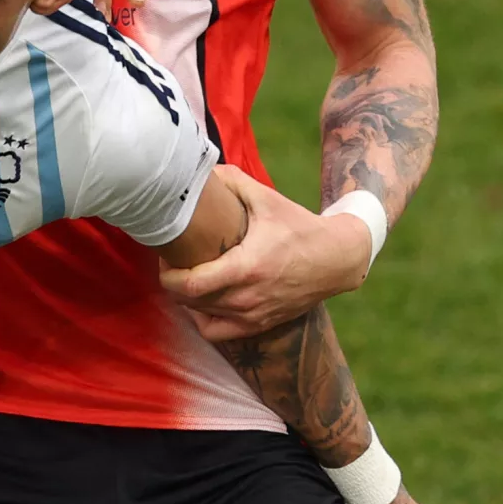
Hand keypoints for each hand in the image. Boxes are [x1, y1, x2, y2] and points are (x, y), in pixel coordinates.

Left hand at [160, 165, 372, 340]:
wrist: (336, 260)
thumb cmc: (300, 228)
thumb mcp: (267, 199)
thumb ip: (232, 181)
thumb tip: (201, 170)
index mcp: (245, 268)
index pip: (189, 285)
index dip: (168, 274)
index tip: (166, 256)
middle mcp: (247, 298)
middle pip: (189, 301)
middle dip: (173, 281)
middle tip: (173, 260)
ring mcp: (252, 316)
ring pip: (200, 316)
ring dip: (186, 298)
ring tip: (187, 275)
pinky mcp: (258, 325)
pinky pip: (217, 333)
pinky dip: (202, 319)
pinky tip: (203, 301)